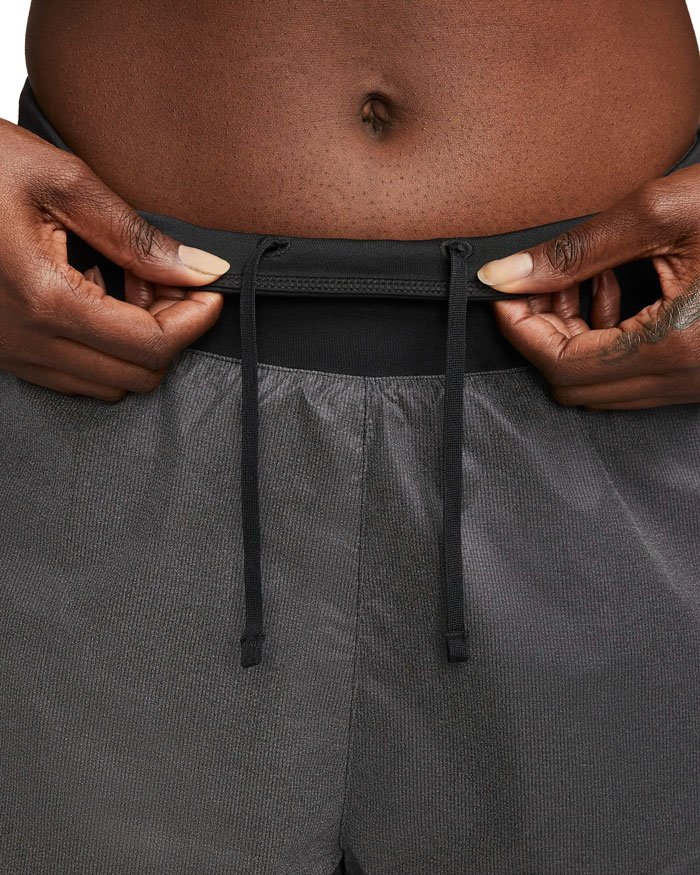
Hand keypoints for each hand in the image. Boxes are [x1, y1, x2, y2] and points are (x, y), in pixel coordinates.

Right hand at [0, 119, 229, 400]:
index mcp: (45, 300)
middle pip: (137, 376)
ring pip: (108, 385)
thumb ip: (136, 236)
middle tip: (168, 281)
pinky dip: (105, 349)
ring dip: (138, 344)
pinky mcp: (3, 351)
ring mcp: (11, 353)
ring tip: (131, 285)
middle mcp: (27, 341)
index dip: (194, 319)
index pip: (151, 346)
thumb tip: (199, 270)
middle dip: (169, 331)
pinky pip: (75, 377)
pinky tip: (99, 298)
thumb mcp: (61, 181)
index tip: (208, 287)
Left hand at [477, 164, 699, 409]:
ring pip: (603, 387)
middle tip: (540, 285)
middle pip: (574, 386)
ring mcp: (699, 384)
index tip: (503, 293)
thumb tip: (506, 274)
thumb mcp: (664, 212)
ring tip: (585, 279)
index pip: (560, 365)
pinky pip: (636, 378)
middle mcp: (688, 379)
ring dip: (576, 337)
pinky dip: (608, 342)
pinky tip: (618, 291)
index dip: (520, 329)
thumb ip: (575, 250)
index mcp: (675, 347)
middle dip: (544, 334)